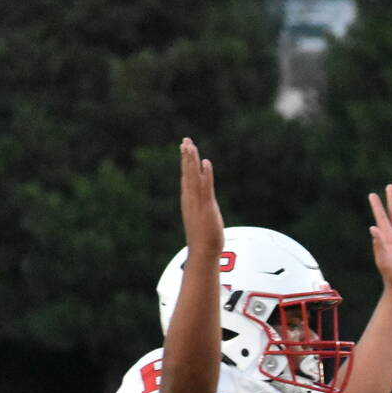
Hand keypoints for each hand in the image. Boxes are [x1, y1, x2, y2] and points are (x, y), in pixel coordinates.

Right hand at [178, 138, 222, 256]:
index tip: (185, 148)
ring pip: (193, 176)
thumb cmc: (204, 239)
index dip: (186, 162)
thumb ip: (201, 209)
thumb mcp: (201, 219)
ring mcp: (197, 202)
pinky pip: (206, 186)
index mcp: (189, 201)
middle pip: (187, 173)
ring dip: (192, 160)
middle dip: (187, 156)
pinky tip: (206, 162)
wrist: (203, 252)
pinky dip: (206, 174)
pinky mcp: (207, 207)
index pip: (187, 177)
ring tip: (191, 145)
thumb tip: (203, 207)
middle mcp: (190, 199)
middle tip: (186, 140)